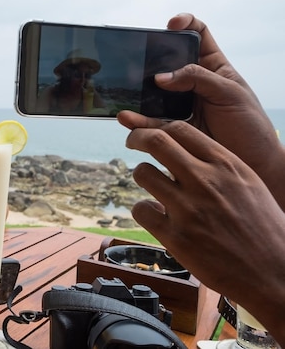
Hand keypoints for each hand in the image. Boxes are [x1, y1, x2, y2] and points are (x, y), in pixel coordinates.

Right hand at [118, 13, 284, 205]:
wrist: (253, 164)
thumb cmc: (249, 125)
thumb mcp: (231, 93)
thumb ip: (198, 79)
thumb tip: (161, 77)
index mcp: (212, 66)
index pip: (197, 34)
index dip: (184, 23)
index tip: (171, 25)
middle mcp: (192, 83)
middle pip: (165, 63)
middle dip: (148, 60)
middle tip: (136, 62)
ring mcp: (179, 104)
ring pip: (152, 94)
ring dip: (137, 94)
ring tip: (125, 95)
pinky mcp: (172, 128)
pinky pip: (150, 122)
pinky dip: (137, 121)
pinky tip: (128, 119)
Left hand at [125, 120, 284, 340]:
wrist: (274, 273)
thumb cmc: (263, 228)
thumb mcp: (248, 183)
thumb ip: (218, 164)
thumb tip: (186, 149)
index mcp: (226, 165)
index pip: (180, 128)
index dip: (159, 128)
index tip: (151, 134)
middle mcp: (205, 181)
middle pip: (155, 141)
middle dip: (137, 138)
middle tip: (132, 142)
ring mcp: (188, 209)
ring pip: (142, 173)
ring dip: (143, 176)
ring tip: (152, 187)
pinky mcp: (175, 237)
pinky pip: (141, 209)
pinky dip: (144, 210)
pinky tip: (156, 215)